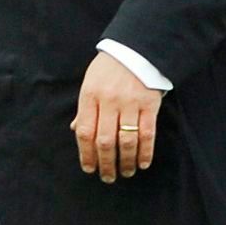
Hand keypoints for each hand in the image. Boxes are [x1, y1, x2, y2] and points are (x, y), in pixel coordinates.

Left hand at [71, 51, 163, 183]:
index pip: (85, 132)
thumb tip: (76, 131)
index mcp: (90, 96)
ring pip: (126, 141)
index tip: (89, 169)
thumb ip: (85, 108)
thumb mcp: (90, 83)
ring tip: (125, 172)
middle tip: (108, 177)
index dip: (86, 154)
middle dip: (106, 164)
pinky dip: (145, 152)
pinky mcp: (149, 104)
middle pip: (105, 141)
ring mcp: (130, 103)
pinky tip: (142, 163)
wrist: (136, 47)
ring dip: (126, 162)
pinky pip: (147, 133)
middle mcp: (109, 101)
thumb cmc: (110, 67)